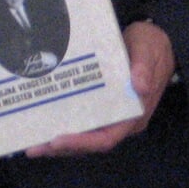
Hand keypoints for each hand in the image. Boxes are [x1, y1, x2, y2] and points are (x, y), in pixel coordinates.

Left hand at [27, 20, 175, 156]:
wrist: (155, 40)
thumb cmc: (152, 45)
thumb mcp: (148, 49)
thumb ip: (144, 66)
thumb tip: (140, 86)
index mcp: (135, 113)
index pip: (107, 138)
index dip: (82, 143)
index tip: (57, 140)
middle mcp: (123, 121)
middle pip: (91, 143)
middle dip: (62, 147)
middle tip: (33, 147)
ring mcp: (112, 116)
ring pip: (85, 137)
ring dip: (59, 142)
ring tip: (32, 144)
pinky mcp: (103, 107)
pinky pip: (83, 123)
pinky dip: (65, 127)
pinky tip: (44, 125)